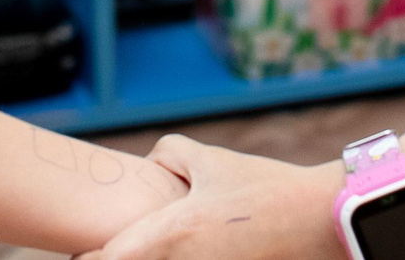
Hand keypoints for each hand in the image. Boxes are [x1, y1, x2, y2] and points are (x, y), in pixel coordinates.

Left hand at [82, 136, 337, 259]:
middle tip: (108, 245)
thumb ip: (169, 155)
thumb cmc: (265, 189)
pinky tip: (193, 249)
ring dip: (154, 257)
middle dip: (116, 255)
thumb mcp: (212, 160)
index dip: (85, 253)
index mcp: (169, 235)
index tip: (82, 246)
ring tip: (165, 242)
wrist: (321, 221)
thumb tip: (148, 162)